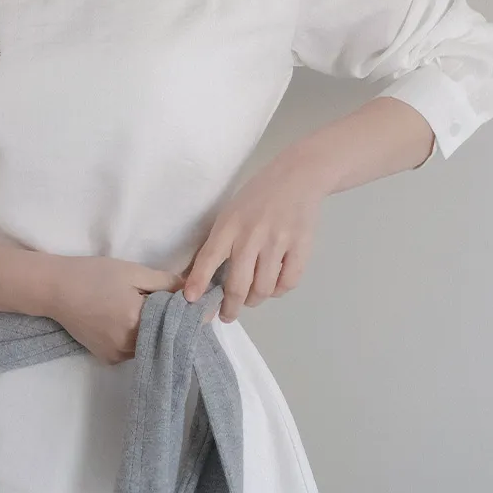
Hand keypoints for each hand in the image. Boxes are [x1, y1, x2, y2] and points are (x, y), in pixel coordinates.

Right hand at [42, 255, 211, 364]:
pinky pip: (134, 352)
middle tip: (183, 309)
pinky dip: (140, 340)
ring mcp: (117, 355)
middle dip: (175, 324)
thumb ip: (165, 283)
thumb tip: (193, 290)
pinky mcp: (108, 359)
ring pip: (150, 346)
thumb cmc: (94, 275)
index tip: (205, 308)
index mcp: (137, 321)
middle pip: (164, 337)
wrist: (55, 290)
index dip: (191, 314)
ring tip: (159, 315)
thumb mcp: (133, 272)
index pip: (176, 321)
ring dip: (158, 334)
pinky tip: (134, 324)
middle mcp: (129, 345)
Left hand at [182, 160, 324, 322]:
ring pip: (263, 289)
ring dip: (254, 301)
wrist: (298, 177)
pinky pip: (288, 283)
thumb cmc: (257, 196)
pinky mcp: (300, 247)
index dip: (198, 283)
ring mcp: (278, 242)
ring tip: (250, 299)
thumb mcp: (230, 213)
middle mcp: (252, 236)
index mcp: (230, 225)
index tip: (191, 301)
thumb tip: (202, 279)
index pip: (209, 259)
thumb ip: (219, 243)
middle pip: (238, 285)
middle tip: (227, 314)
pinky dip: (278, 291)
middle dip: (229, 307)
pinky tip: (273, 287)